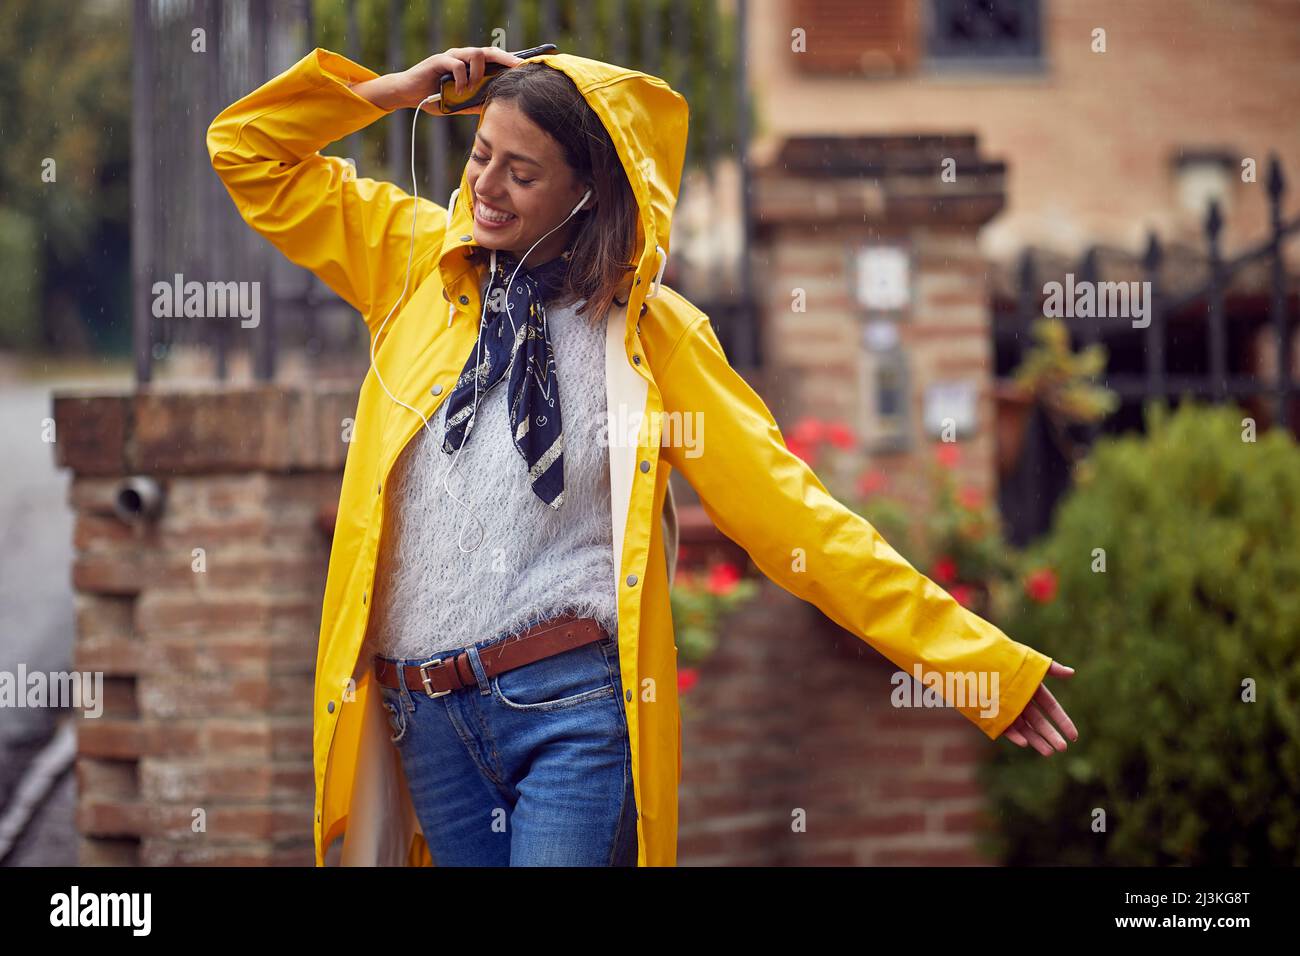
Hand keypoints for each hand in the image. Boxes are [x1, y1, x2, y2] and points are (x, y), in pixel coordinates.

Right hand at [393, 46, 524, 113]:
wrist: (408, 94)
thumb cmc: (434, 98)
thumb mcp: (458, 104)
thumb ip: (474, 103)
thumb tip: (493, 107)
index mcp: (468, 66)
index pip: (493, 59)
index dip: (509, 60)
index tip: (526, 66)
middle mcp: (462, 57)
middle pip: (489, 51)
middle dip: (506, 58)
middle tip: (519, 67)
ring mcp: (451, 57)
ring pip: (475, 53)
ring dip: (478, 72)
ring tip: (471, 88)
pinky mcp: (439, 60)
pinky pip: (457, 64)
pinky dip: (462, 78)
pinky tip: (459, 90)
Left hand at [1000, 660, 1077, 755]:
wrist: (972, 659)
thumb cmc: (1002, 656)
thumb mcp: (1028, 660)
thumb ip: (1050, 668)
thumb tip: (1072, 673)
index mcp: (1032, 689)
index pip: (1051, 708)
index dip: (1062, 721)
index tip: (1074, 736)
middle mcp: (1021, 701)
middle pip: (1039, 721)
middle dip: (1051, 735)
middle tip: (1062, 748)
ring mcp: (1007, 708)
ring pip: (1025, 728)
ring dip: (1036, 740)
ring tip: (1048, 752)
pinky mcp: (993, 714)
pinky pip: (1005, 727)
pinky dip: (1014, 735)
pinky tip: (1024, 743)